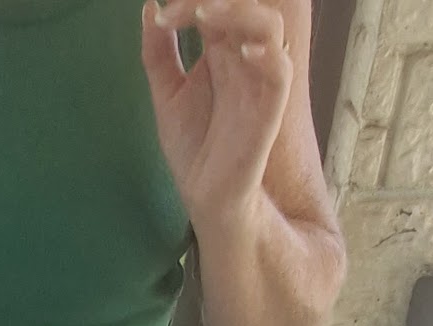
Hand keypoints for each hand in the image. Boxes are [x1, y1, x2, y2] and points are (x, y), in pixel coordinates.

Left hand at [140, 0, 293, 222]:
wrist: (207, 199)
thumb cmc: (195, 148)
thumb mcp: (167, 95)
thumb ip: (158, 52)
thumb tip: (150, 6)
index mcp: (222, 48)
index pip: (218, 1)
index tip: (164, 15)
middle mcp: (244, 57)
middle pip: (249, 2)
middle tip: (186, 9)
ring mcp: (258, 82)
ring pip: (269, 24)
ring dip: (238, 10)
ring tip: (203, 15)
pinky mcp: (269, 112)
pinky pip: (281, 72)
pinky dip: (267, 55)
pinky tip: (241, 52)